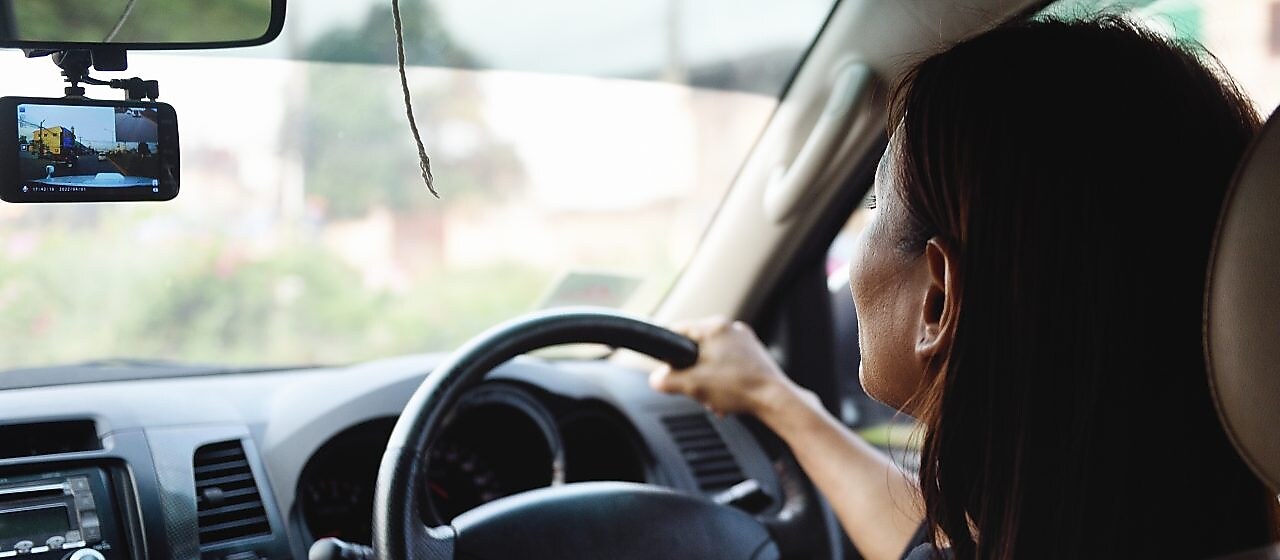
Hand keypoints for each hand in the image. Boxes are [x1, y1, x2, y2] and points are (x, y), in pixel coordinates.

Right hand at [649, 317, 793, 416]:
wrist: (775, 400)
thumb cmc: (739, 387)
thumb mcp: (691, 385)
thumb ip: (666, 380)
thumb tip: (657, 379)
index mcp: (714, 326)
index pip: (677, 331)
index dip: (668, 352)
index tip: (668, 368)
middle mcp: (731, 329)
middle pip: (696, 349)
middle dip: (693, 373)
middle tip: (696, 389)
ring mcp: (745, 342)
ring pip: (713, 360)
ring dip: (709, 381)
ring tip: (715, 398)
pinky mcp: (756, 356)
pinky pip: (730, 367)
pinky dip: (725, 383)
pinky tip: (727, 399)